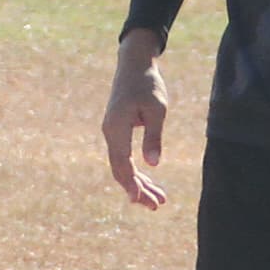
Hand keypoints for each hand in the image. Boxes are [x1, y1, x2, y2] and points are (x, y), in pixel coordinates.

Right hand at [100, 43, 169, 210]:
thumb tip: (153, 164)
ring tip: (159, 200)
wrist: (134, 64)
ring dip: (139, 183)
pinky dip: (136, 170)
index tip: (141, 201)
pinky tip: (150, 181)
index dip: (131, 185)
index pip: (122, 165)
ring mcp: (112, 132)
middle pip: (120, 170)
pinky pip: (124, 156)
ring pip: (122, 165)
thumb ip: (154, 136)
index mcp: (116, 128)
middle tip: (157, 206)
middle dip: (138, 190)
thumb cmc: (148, 84)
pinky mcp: (118, 130)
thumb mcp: (157, 109)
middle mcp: (110, 133)